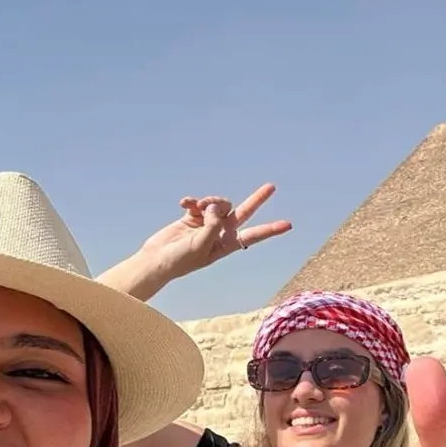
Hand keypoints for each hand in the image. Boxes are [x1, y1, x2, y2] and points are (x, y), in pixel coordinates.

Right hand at [138, 183, 290, 278]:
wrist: (157, 260)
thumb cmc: (180, 259)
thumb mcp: (201, 245)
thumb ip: (213, 225)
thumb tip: (216, 207)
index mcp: (226, 244)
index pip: (254, 234)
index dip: (271, 229)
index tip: (288, 225)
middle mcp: (220, 232)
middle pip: (243, 212)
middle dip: (257, 199)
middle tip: (272, 187)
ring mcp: (207, 223)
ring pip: (218, 203)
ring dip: (209, 200)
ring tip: (197, 206)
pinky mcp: (193, 216)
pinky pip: (198, 202)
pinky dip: (192, 201)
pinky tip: (184, 204)